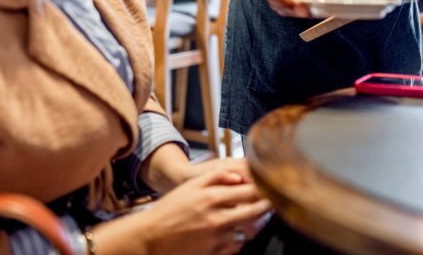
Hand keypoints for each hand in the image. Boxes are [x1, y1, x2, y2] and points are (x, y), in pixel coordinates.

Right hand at [118, 157, 271, 254]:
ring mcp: (216, 238)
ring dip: (255, 225)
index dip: (265, 188)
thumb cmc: (170, 209)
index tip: (272, 186)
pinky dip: (239, 239)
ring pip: (248, 231)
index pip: (250, 191)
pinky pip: (236, 247)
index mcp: (212, 197)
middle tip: (273, 202)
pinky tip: (236, 233)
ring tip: (256, 218)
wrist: (149, 238)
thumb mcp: (190, 186)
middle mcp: (217, 218)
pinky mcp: (213, 253)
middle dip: (268, 206)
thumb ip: (216, 176)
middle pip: (255, 212)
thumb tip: (239, 175)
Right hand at [258, 0, 319, 17]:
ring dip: (307, 10)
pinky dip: (306, 9)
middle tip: (324, 6)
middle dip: (306, 9)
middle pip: (286, 7)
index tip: (309, 6)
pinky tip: (317, 4)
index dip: (292, 1)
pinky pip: (295, 11)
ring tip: (323, 5)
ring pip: (292, 12)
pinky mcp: (282, 2)